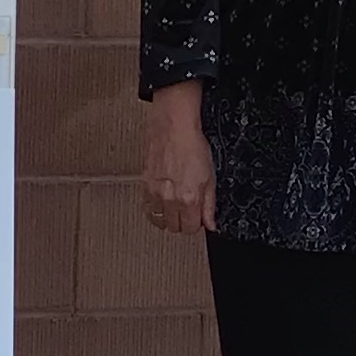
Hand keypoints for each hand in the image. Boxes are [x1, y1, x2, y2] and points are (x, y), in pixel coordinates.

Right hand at [142, 82, 215, 234]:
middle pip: (175, 228)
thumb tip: (211, 223)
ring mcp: (155, 193)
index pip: (191, 229)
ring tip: (176, 206)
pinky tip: (162, 203)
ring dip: (169, 218)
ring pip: (160, 222)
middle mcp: (170, 199)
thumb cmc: (192, 145)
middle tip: (189, 210)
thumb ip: (210, 204)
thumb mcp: (211, 176)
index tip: (199, 217)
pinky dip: (155, 211)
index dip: (198, 224)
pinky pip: (147, 210)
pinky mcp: (144, 186)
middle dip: (184, 222)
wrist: (173, 127)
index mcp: (189, 197)